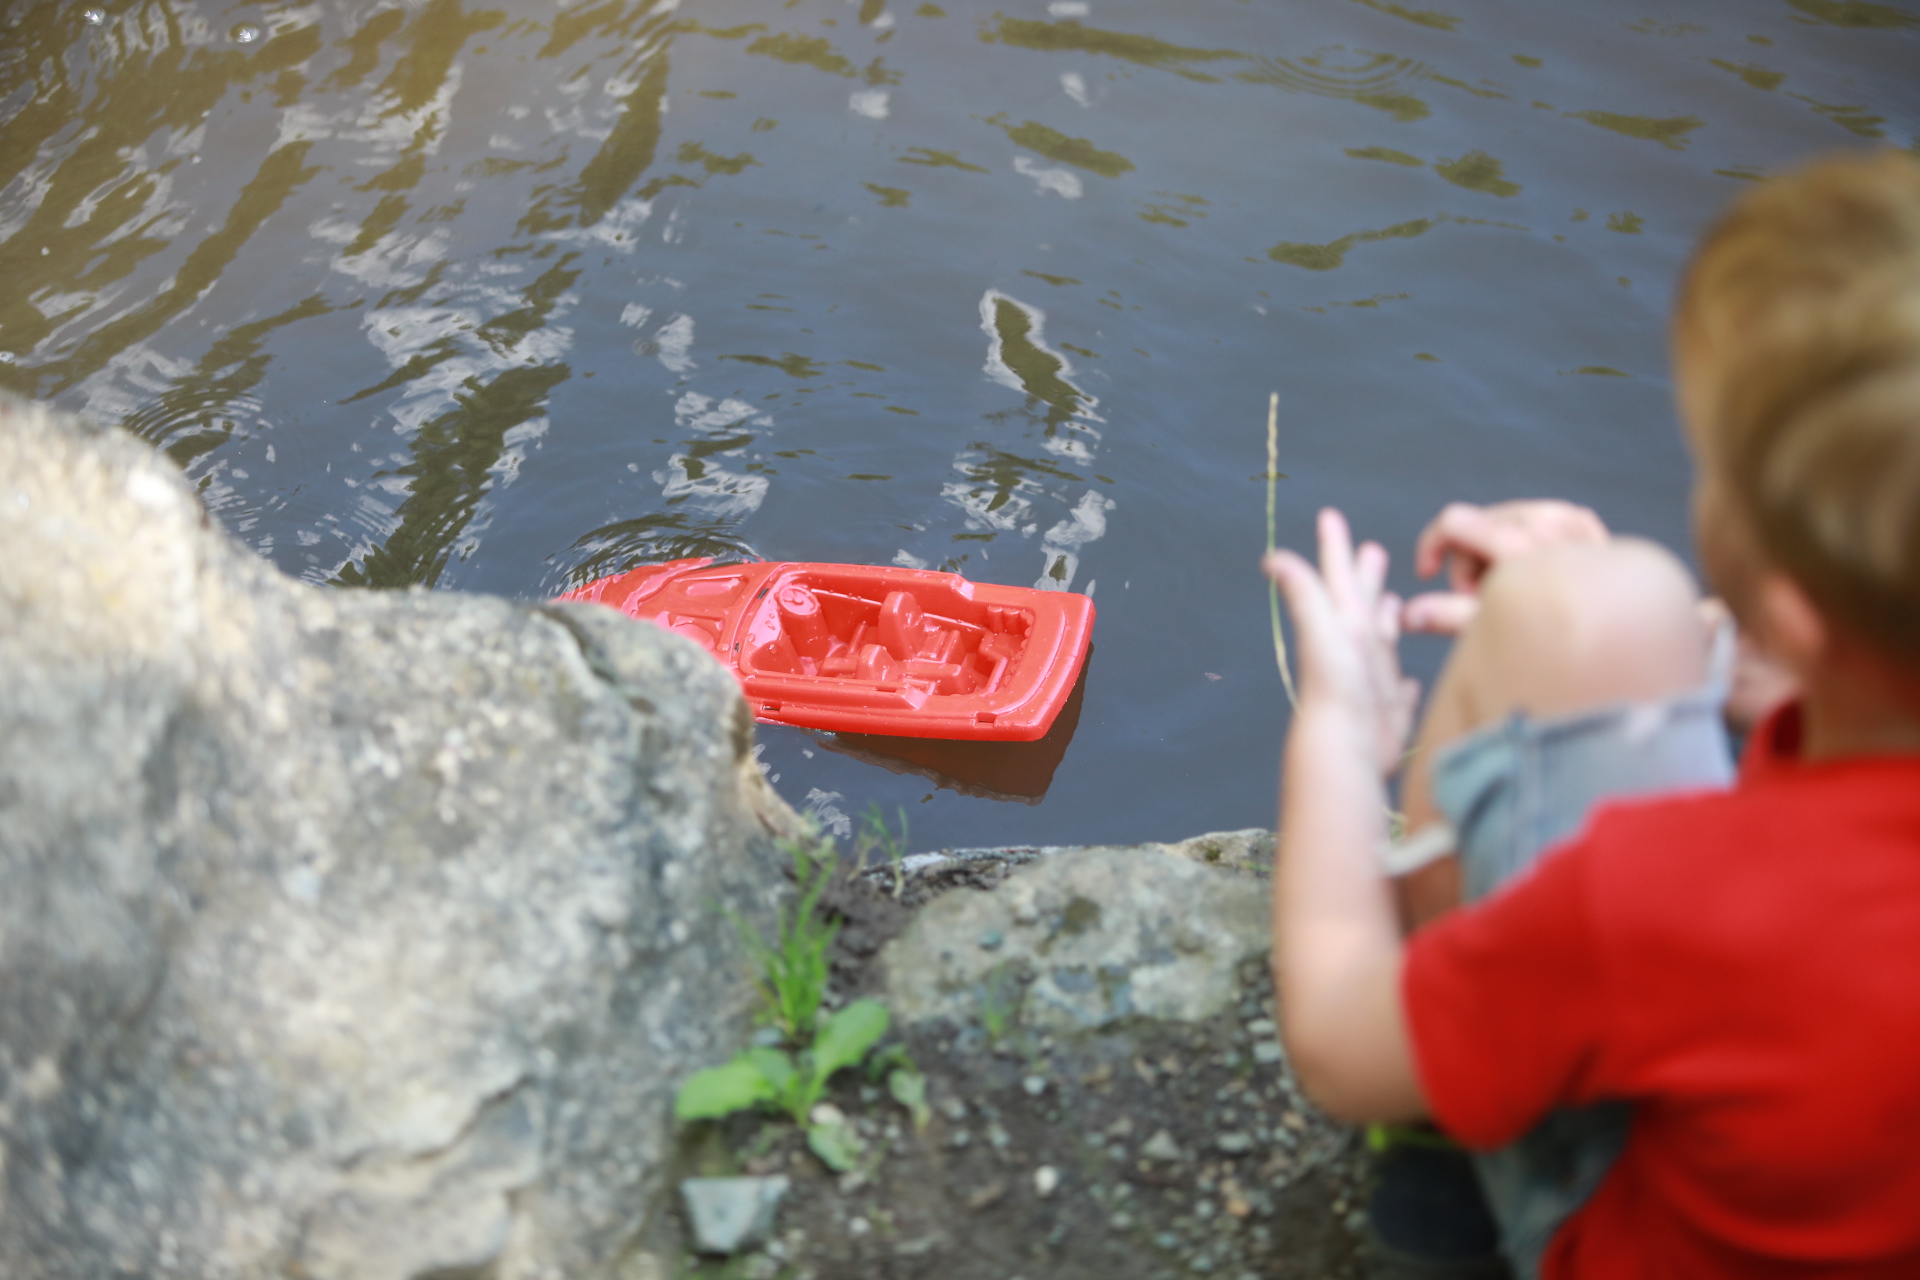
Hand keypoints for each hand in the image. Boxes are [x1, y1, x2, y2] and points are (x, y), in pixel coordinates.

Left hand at [1264, 508, 1419, 775]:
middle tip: (1372, 550)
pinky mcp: (1387, 713)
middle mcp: (1355, 649)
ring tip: (1394, 602)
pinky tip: (1408, 683)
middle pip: (1362, 603)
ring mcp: (1371, 681)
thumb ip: (1304, 592)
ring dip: (1386, 621)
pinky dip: (1404, 685)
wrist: (1344, 748)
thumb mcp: (1323, 629)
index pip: (1338, 577)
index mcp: (1341, 625)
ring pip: (1382, 642)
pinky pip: (1399, 694)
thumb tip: (1271, 557)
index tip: (1329, 516)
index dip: (1334, 547)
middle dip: (1366, 576)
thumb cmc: (1336, 687)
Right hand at [1402, 500, 1609, 634]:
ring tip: (1510, 589)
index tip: (1426, 573)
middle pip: (1475, 522)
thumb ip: (1449, 616)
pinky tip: (1532, 575)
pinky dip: (1521, 543)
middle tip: (1482, 600)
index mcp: (1523, 548)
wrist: (1621, 639)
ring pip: (1501, 518)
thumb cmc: (1555, 644)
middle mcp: (1549, 524)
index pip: (1455, 521)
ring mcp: (1570, 519)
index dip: (1431, 545)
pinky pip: (1531, 519)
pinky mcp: (1583, 521)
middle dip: (1467, 561)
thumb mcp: (1497, 632)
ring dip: (1492, 551)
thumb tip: (1407, 616)